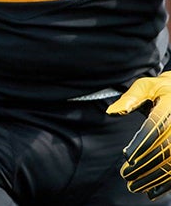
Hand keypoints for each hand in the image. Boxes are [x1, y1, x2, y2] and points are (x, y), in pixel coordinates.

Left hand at [107, 72, 170, 198]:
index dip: (142, 144)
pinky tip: (153, 191)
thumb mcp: (146, 86)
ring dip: (154, 177)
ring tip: (135, 186)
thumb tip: (112, 111)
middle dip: (145, 165)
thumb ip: (130, 98)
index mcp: (170, 109)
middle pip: (165, 150)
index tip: (127, 156)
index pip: (156, 128)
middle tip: (126, 175)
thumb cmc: (161, 89)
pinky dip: (166, 182)